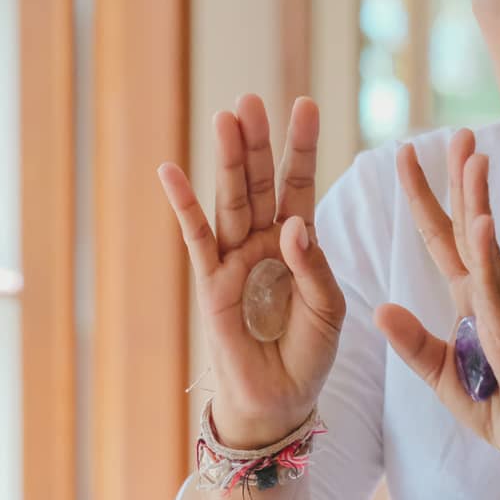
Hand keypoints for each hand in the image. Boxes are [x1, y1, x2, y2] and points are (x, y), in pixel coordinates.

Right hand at [157, 95, 346, 448]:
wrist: (280, 400)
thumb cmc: (307, 353)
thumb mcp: (328, 308)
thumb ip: (314, 266)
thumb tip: (292, 224)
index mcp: (297, 241)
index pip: (299, 184)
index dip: (302, 146)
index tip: (306, 104)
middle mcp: (262, 241)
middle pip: (260, 182)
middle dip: (257, 141)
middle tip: (252, 98)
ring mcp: (233, 259)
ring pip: (230, 200)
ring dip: (228, 160)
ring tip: (226, 117)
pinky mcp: (211, 283)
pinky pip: (196, 239)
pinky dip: (185, 206)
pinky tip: (171, 171)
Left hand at [372, 130, 499, 484]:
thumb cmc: (497, 406)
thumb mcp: (439, 375)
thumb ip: (412, 344)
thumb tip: (380, 310)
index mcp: (470, 299)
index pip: (443, 239)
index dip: (425, 198)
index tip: (407, 155)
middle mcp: (492, 296)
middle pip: (470, 229)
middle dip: (461, 180)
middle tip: (455, 133)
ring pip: (488, 250)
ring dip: (478, 204)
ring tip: (470, 162)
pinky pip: (498, 296)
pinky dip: (488, 261)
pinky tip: (479, 229)